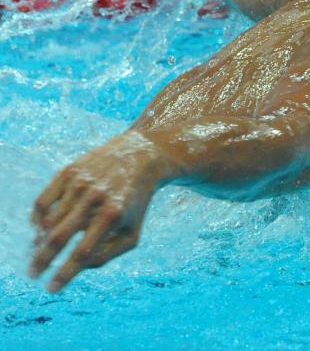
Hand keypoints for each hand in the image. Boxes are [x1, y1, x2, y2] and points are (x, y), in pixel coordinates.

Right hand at [29, 132, 164, 291]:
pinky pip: (43, 201)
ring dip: (40, 241)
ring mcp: (80, 183)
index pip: (83, 252)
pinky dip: (37, 219)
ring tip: (39, 252)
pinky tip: (39, 230)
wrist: (140, 157)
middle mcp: (94, 198)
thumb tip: (78, 267)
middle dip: (41, 260)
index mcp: (113, 215)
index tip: (51, 289)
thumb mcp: (132, 233)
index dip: (65, 274)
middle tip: (32, 275)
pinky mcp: (69, 172)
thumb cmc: (134, 203)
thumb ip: (107, 254)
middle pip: (59, 237)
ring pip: (48, 220)